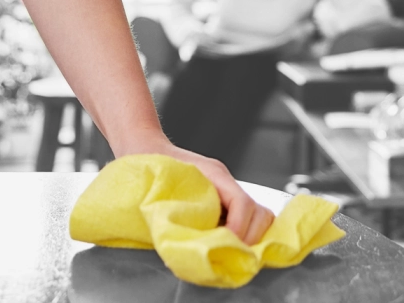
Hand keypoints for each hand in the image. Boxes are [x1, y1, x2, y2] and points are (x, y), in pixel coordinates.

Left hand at [117, 134, 274, 244]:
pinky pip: (245, 221)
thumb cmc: (149, 164)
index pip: (242, 203)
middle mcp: (225, 182)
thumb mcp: (161, 187)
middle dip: (250, 238)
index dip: (239, 229)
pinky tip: (223, 246)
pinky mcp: (223, 202)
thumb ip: (177, 212)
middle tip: (231, 255)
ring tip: (229, 253)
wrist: (144, 147)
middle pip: (259, 212)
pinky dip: (243, 237)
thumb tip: (190, 242)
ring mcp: (226, 191)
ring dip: (249, 239)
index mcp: (213, 174)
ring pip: (257, 218)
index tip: (227, 246)